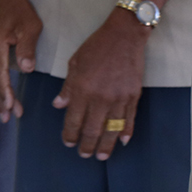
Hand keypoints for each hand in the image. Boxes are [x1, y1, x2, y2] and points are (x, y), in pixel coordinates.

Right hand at [0, 0, 41, 121]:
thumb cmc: (21, 6)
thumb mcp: (30, 26)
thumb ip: (27, 48)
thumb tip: (26, 69)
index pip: (0, 76)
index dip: (5, 94)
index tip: (10, 110)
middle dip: (1, 99)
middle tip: (7, 119)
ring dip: (0, 92)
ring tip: (9, 110)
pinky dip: (0, 81)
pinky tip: (6, 90)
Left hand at [57, 10, 146, 159]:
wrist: (124, 35)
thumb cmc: (96, 46)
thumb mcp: (75, 63)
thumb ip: (68, 87)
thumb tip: (59, 106)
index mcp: (83, 89)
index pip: (74, 120)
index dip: (70, 134)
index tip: (68, 142)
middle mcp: (100, 98)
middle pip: (92, 129)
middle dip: (87, 145)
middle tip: (84, 154)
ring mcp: (119, 99)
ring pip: (112, 130)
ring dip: (106, 145)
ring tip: (101, 156)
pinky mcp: (133, 96)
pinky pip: (130, 119)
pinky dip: (126, 132)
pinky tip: (123, 141)